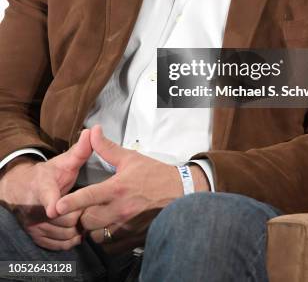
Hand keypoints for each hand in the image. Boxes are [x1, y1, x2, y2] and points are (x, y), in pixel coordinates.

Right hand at [0, 129, 91, 249]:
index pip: (46, 196)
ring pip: (63, 234)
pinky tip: (78, 231)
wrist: (24, 191)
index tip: (53, 209)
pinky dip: (71, 241)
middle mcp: (34, 209)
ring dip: (77, 229)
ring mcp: (35, 225)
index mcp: (42, 187)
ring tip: (86, 218)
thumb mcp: (63, 161)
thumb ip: (79, 150)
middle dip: (79, 215)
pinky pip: (58, 245)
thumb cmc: (49, 175)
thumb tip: (92, 131)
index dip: (51, 202)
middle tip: (91, 209)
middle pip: (63, 219)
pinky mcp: (38, 237)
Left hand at [56, 125, 208, 251]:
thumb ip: (107, 148)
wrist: (180, 192)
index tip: (57, 206)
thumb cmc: (155, 174)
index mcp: (117, 188)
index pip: (89, 196)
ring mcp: (127, 226)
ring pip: (96, 235)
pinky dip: (106, 239)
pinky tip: (109, 228)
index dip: (71, 202)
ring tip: (98, 218)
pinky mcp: (133, 238)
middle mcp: (120, 209)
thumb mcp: (131, 158)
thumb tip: (93, 131)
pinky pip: (110, 246)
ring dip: (93, 228)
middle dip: (82, 215)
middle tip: (86, 207)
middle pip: (87, 220)